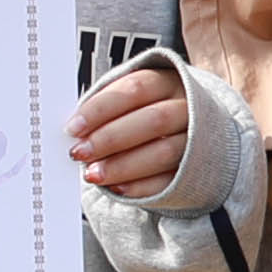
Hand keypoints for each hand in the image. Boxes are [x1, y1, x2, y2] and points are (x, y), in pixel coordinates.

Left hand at [66, 55, 195, 203]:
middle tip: (80, 152)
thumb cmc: (149, 112)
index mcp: (168, 83)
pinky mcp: (197, 170)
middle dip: (111, 138)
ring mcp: (198, 140)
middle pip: (154, 120)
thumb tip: (75, 130)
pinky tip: (118, 188)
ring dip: (123, 166)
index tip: (74, 127)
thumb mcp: (132, 100)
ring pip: (165, 152)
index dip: (102, 108)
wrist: (191, 129)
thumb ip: (107, 110)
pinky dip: (142, 186)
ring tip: (93, 174)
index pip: (135, 89)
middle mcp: (188, 108)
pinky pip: (171, 180)